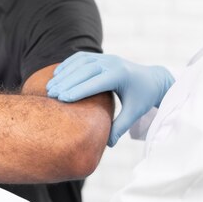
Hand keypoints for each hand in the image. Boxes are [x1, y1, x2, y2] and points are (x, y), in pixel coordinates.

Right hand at [47, 52, 174, 146]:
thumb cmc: (142, 98)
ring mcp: (106, 57)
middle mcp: (112, 63)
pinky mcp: (101, 57)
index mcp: (120, 75)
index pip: (96, 82)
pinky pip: (81, 57)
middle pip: (85, 70)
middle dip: (67, 82)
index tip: (63, 98)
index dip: (78, 89)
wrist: (152, 79)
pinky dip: (68, 65)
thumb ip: (120, 127)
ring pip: (80, 62)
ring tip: (50, 87)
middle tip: (52, 94)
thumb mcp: (133, 113)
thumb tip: (107, 145)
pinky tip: (57, 74)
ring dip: (64, 73)